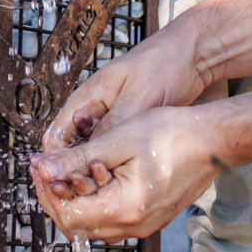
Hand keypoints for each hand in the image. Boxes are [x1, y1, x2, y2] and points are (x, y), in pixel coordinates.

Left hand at [30, 105, 219, 241]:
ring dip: (73, 199)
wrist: (215, 141)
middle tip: (43, 167)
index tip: (37, 166)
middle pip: (77, 225)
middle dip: (54, 196)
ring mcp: (144, 225)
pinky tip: (88, 175)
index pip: (68, 215)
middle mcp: (134, 226)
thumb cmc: (174, 134)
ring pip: (93, 224)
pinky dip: (93, 200)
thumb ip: (78, 159)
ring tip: (61, 169)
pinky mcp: (150, 217)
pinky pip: (110, 218)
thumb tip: (42, 169)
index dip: (46, 192)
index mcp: (124, 210)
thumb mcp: (120, 139)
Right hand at [41, 22, 207, 200]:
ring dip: (96, 173)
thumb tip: (90, 155)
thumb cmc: (165, 66)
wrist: (195, 55)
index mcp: (88, 97)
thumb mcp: (139, 97)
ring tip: (106, 193)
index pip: (57, 136)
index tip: (64, 185)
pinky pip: (114, 153)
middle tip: (87, 195)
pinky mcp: (131, 129)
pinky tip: (125, 182)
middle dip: (75, 173)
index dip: (56, 162)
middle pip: (72, 150)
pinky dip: (115, 168)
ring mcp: (113, 120)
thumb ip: (115, 124)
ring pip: (94, 155)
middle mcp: (95, 111)